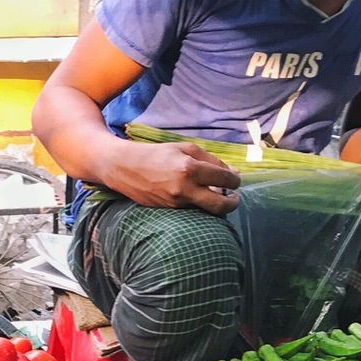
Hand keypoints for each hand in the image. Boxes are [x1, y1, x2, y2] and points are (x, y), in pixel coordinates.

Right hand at [106, 140, 242, 214]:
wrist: (124, 168)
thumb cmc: (157, 154)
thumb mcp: (185, 148)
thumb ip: (211, 160)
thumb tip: (233, 173)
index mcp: (190, 169)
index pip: (225, 179)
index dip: (235, 180)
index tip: (235, 180)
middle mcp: (184, 189)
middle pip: (220, 205)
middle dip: (233, 203)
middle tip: (234, 198)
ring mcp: (176, 203)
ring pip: (206, 210)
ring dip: (215, 203)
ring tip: (214, 194)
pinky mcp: (169, 211)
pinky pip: (192, 210)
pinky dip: (198, 204)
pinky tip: (195, 196)